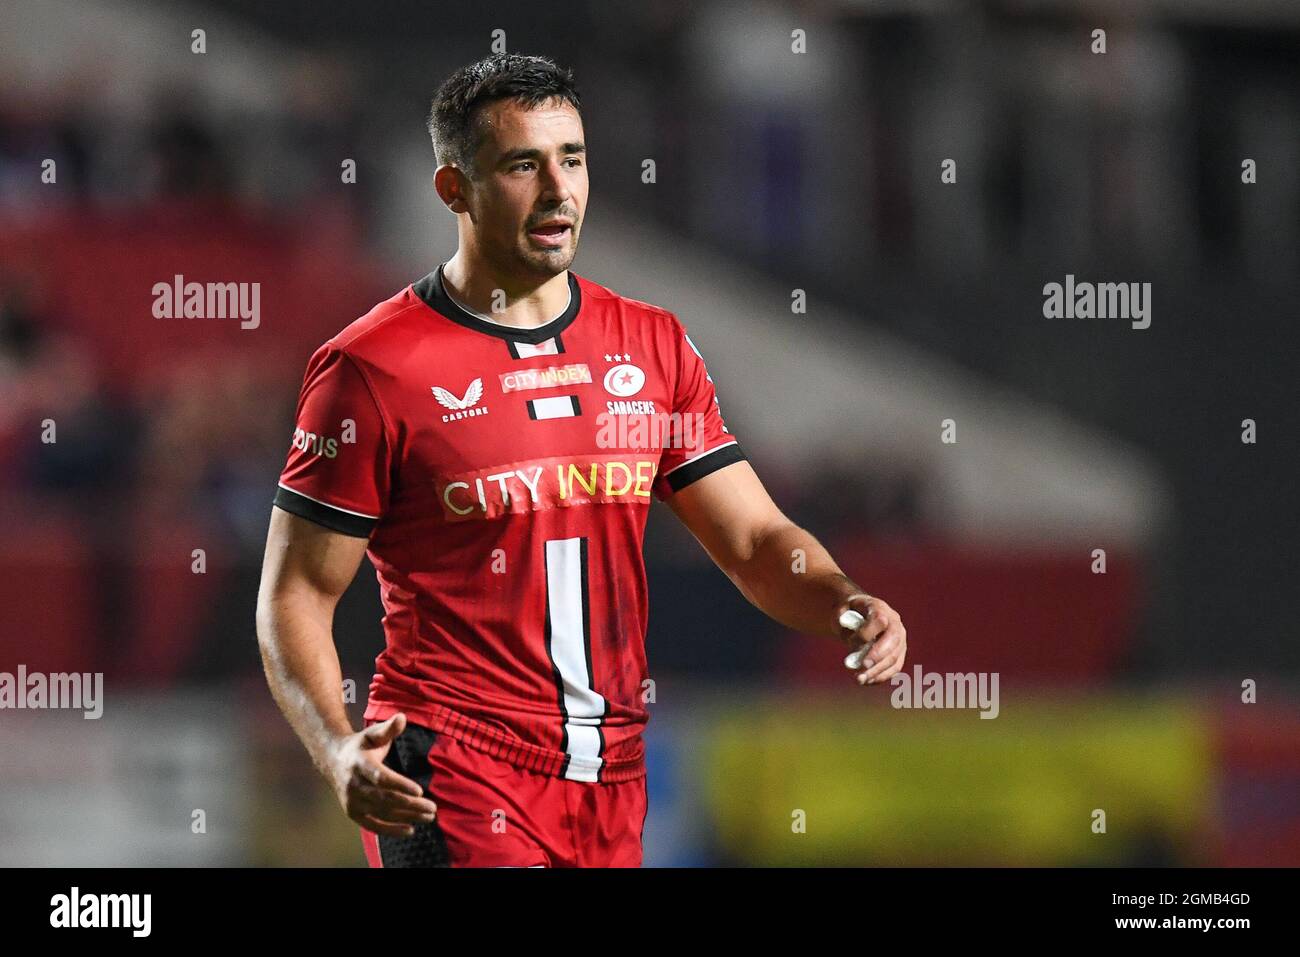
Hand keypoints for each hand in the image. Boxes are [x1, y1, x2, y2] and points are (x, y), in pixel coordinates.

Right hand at [327, 713, 437, 837]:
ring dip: (406, 817)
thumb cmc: (361, 746)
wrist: (334, 760)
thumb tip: (402, 717)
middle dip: (410, 805)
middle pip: (385, 799)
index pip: (381, 778)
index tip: (420, 790)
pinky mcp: (353, 813)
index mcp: (359, 764)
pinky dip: (391, 830)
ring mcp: (352, 801)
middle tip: (432, 808)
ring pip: (382, 813)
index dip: (400, 785)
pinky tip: (410, 830)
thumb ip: (389, 728)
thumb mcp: (373, 733)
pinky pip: (373, 825)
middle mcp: (354, 785)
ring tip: (429, 817)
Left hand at [839, 594, 906, 685]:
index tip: (850, 643)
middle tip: (862, 667)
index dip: (866, 634)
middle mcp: (895, 623)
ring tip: (859, 679)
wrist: (859, 616)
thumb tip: (851, 641)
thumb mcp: (840, 610)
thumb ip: (840, 619)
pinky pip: (894, 668)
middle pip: (892, 641)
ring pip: (894, 658)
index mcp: (880, 608)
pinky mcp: (899, 654)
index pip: (879, 621)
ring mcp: (900, 640)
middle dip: (877, 656)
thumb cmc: (848, 613)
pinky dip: (881, 677)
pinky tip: (866, 681)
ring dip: (877, 671)